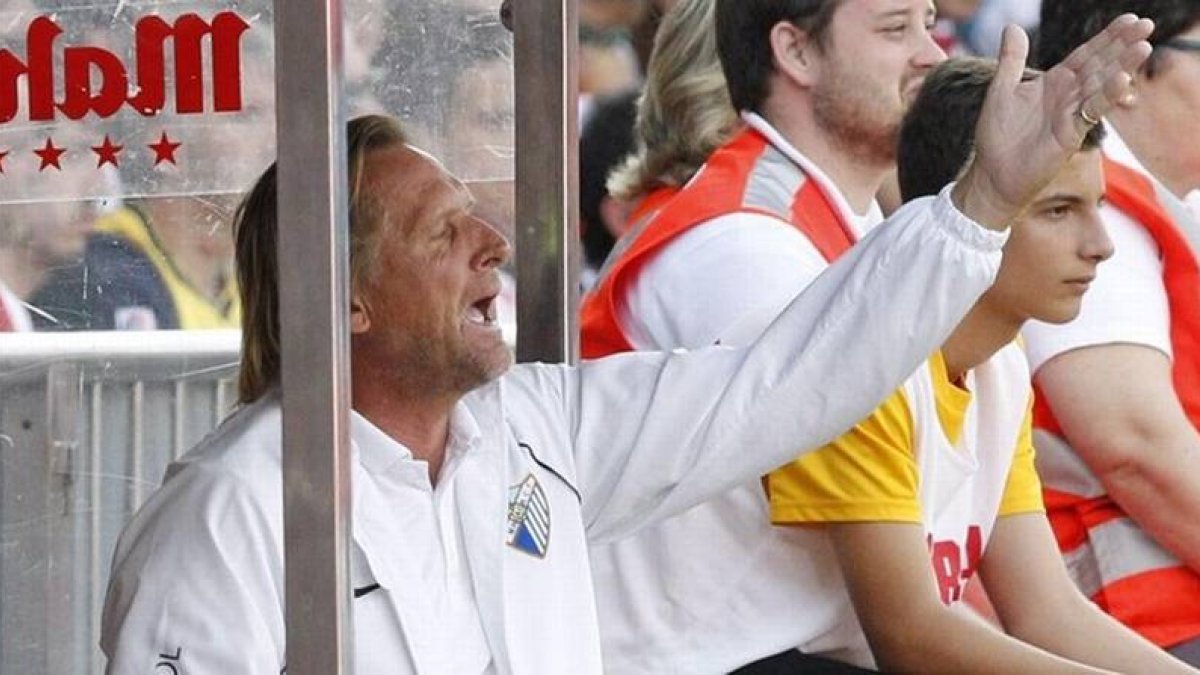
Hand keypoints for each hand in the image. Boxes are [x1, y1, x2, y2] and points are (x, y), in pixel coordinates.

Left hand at [953, 15, 1153, 229]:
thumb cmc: (997, 136)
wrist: (992, 175)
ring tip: (1143, 47)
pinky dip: (1105, 96)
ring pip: (1100, 86)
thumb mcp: (1001, 90)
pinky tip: (1121, 80)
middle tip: (1147, 24)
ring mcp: (1072, 114)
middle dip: (1122, 45)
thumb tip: (1012, 26)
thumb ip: (1011, 59)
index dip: (1107, 37)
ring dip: (1122, 67)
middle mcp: (1068, 96)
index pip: (1086, 54)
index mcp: (1055, 82)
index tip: (1129, 18)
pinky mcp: (1070, 134)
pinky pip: (1090, 112)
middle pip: (1100, 65)